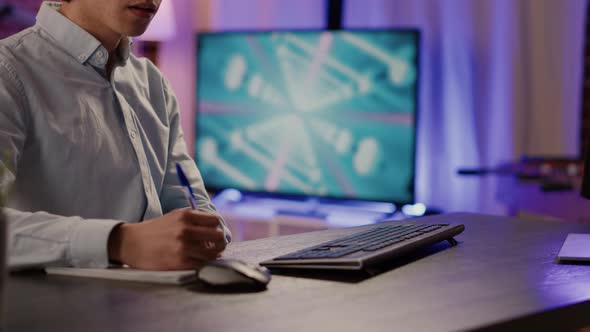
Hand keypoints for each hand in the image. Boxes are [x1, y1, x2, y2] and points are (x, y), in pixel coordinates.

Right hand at [107, 208, 226, 269]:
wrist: (131, 243)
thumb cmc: (155, 230)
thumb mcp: (174, 216)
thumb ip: (194, 219)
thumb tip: (215, 227)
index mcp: (186, 216)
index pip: (216, 221)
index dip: (218, 228)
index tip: (215, 234)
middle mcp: (186, 229)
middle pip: (218, 237)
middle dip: (219, 243)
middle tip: (215, 247)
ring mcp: (183, 247)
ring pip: (213, 253)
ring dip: (213, 255)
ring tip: (207, 256)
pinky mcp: (179, 262)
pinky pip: (201, 265)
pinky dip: (202, 264)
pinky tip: (197, 262)